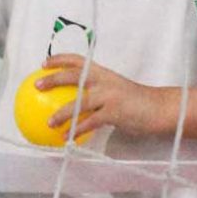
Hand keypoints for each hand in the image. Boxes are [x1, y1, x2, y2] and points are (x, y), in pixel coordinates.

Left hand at [33, 53, 174, 142]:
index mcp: (104, 73)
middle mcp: (105, 80)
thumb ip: (98, 93)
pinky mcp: (114, 112)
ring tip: (48, 122)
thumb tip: (76, 101)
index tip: (43, 63)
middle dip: (53, 78)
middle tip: (37, 85)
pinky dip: (76, 130)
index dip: (60, 59)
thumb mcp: (116, 90)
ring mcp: (109, 96)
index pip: (79, 60)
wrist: (159, 108)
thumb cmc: (136, 102)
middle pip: (74, 76)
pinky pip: (90, 122)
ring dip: (61, 114)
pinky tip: (66, 138)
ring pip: (78, 103)